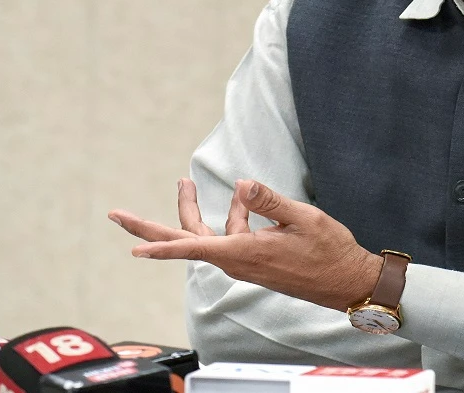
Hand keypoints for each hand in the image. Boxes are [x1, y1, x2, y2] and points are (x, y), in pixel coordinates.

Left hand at [108, 178, 381, 311]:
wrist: (346, 281)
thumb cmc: (328, 251)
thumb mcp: (303, 218)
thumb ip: (269, 200)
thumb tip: (241, 184)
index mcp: (244, 253)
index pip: (192, 246)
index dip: (161, 244)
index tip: (132, 245)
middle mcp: (238, 260)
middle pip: (185, 241)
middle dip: (151, 226)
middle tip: (117, 214)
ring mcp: (245, 262)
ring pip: (205, 237)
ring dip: (193, 211)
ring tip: (185, 181)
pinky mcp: (254, 261)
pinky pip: (228, 237)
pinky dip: (230, 216)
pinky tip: (243, 200)